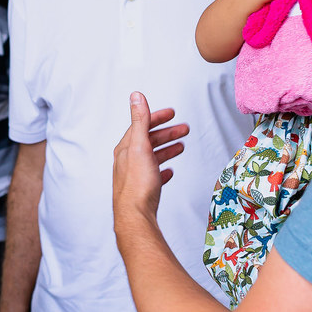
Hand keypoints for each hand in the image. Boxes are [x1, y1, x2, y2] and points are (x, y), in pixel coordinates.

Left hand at [112, 92, 188, 230]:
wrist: (135, 216)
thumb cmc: (137, 184)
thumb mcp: (140, 146)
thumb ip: (140, 120)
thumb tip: (136, 96)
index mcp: (126, 148)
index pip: (141, 125)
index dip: (157, 117)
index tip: (172, 113)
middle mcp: (127, 160)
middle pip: (149, 141)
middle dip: (167, 133)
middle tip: (185, 129)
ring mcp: (134, 176)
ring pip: (152, 157)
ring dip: (167, 149)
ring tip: (182, 147)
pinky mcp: (142, 190)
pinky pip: (153, 176)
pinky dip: (162, 170)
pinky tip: (169, 172)